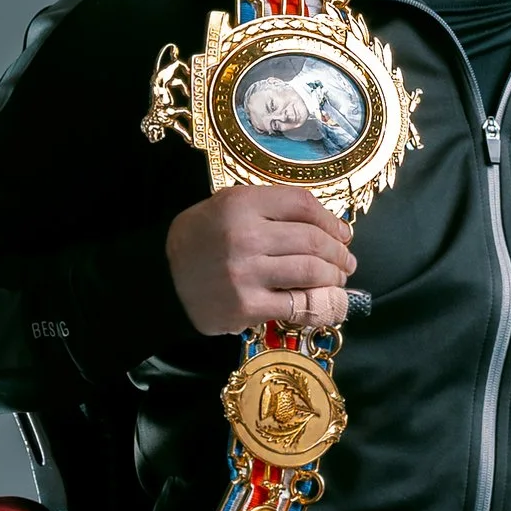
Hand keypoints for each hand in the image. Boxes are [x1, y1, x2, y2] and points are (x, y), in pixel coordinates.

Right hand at [167, 188, 356, 334]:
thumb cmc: (203, 240)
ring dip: (334, 278)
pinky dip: (320, 305)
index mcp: (240, 204)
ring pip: (312, 272)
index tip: (343, 233)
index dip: (332, 221)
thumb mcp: (228, 208)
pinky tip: (326, 303)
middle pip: (314, 241)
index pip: (303, 205)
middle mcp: (244, 236)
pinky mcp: (248, 306)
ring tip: (338, 279)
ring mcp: (246, 273)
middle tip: (346, 262)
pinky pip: (299, 305)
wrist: (164, 280)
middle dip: (339, 253)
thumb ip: (273, 210)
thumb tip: (334, 228)